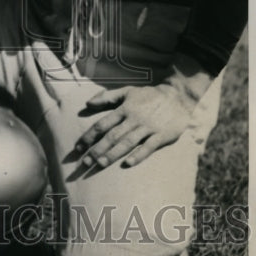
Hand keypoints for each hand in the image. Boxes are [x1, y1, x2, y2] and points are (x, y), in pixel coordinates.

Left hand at [76, 81, 196, 168]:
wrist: (177, 96)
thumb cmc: (149, 95)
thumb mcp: (127, 91)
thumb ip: (107, 97)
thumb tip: (88, 103)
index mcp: (124, 109)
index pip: (102, 124)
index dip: (89, 136)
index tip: (78, 148)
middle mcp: (134, 119)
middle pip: (112, 136)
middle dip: (97, 149)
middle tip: (84, 162)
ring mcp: (148, 128)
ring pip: (127, 142)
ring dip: (113, 154)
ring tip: (100, 164)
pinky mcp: (161, 135)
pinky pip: (148, 147)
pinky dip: (138, 155)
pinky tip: (127, 164)